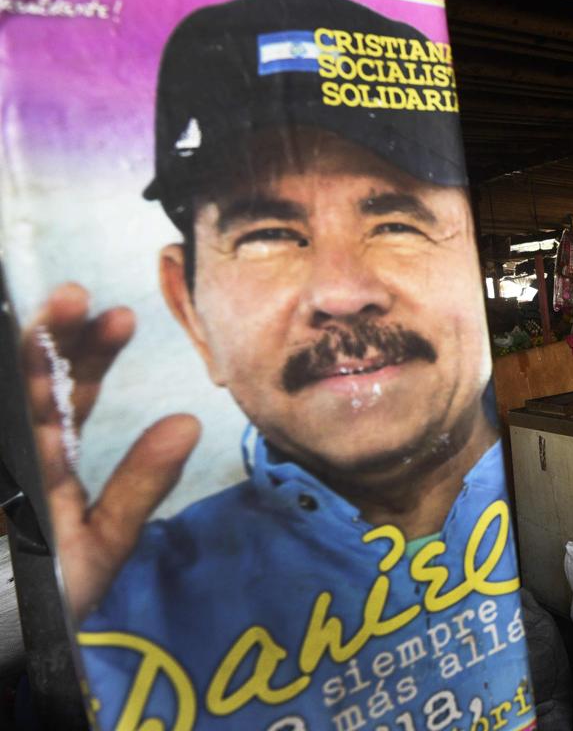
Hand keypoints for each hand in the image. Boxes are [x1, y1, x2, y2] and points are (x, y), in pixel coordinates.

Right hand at [23, 283, 199, 620]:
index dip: (90, 353)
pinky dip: (9, 398)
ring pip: (5, 406)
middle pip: (25, 384)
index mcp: (45, 462)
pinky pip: (1, 436)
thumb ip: (137, 486)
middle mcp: (14, 453)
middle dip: (46, 338)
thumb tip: (188, 421)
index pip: (67, 394)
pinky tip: (22, 381)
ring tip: (44, 324)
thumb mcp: (98, 543)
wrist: (6, 641)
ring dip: (19, 362)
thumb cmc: (39, 600)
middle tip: (75, 297)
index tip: (123, 317)